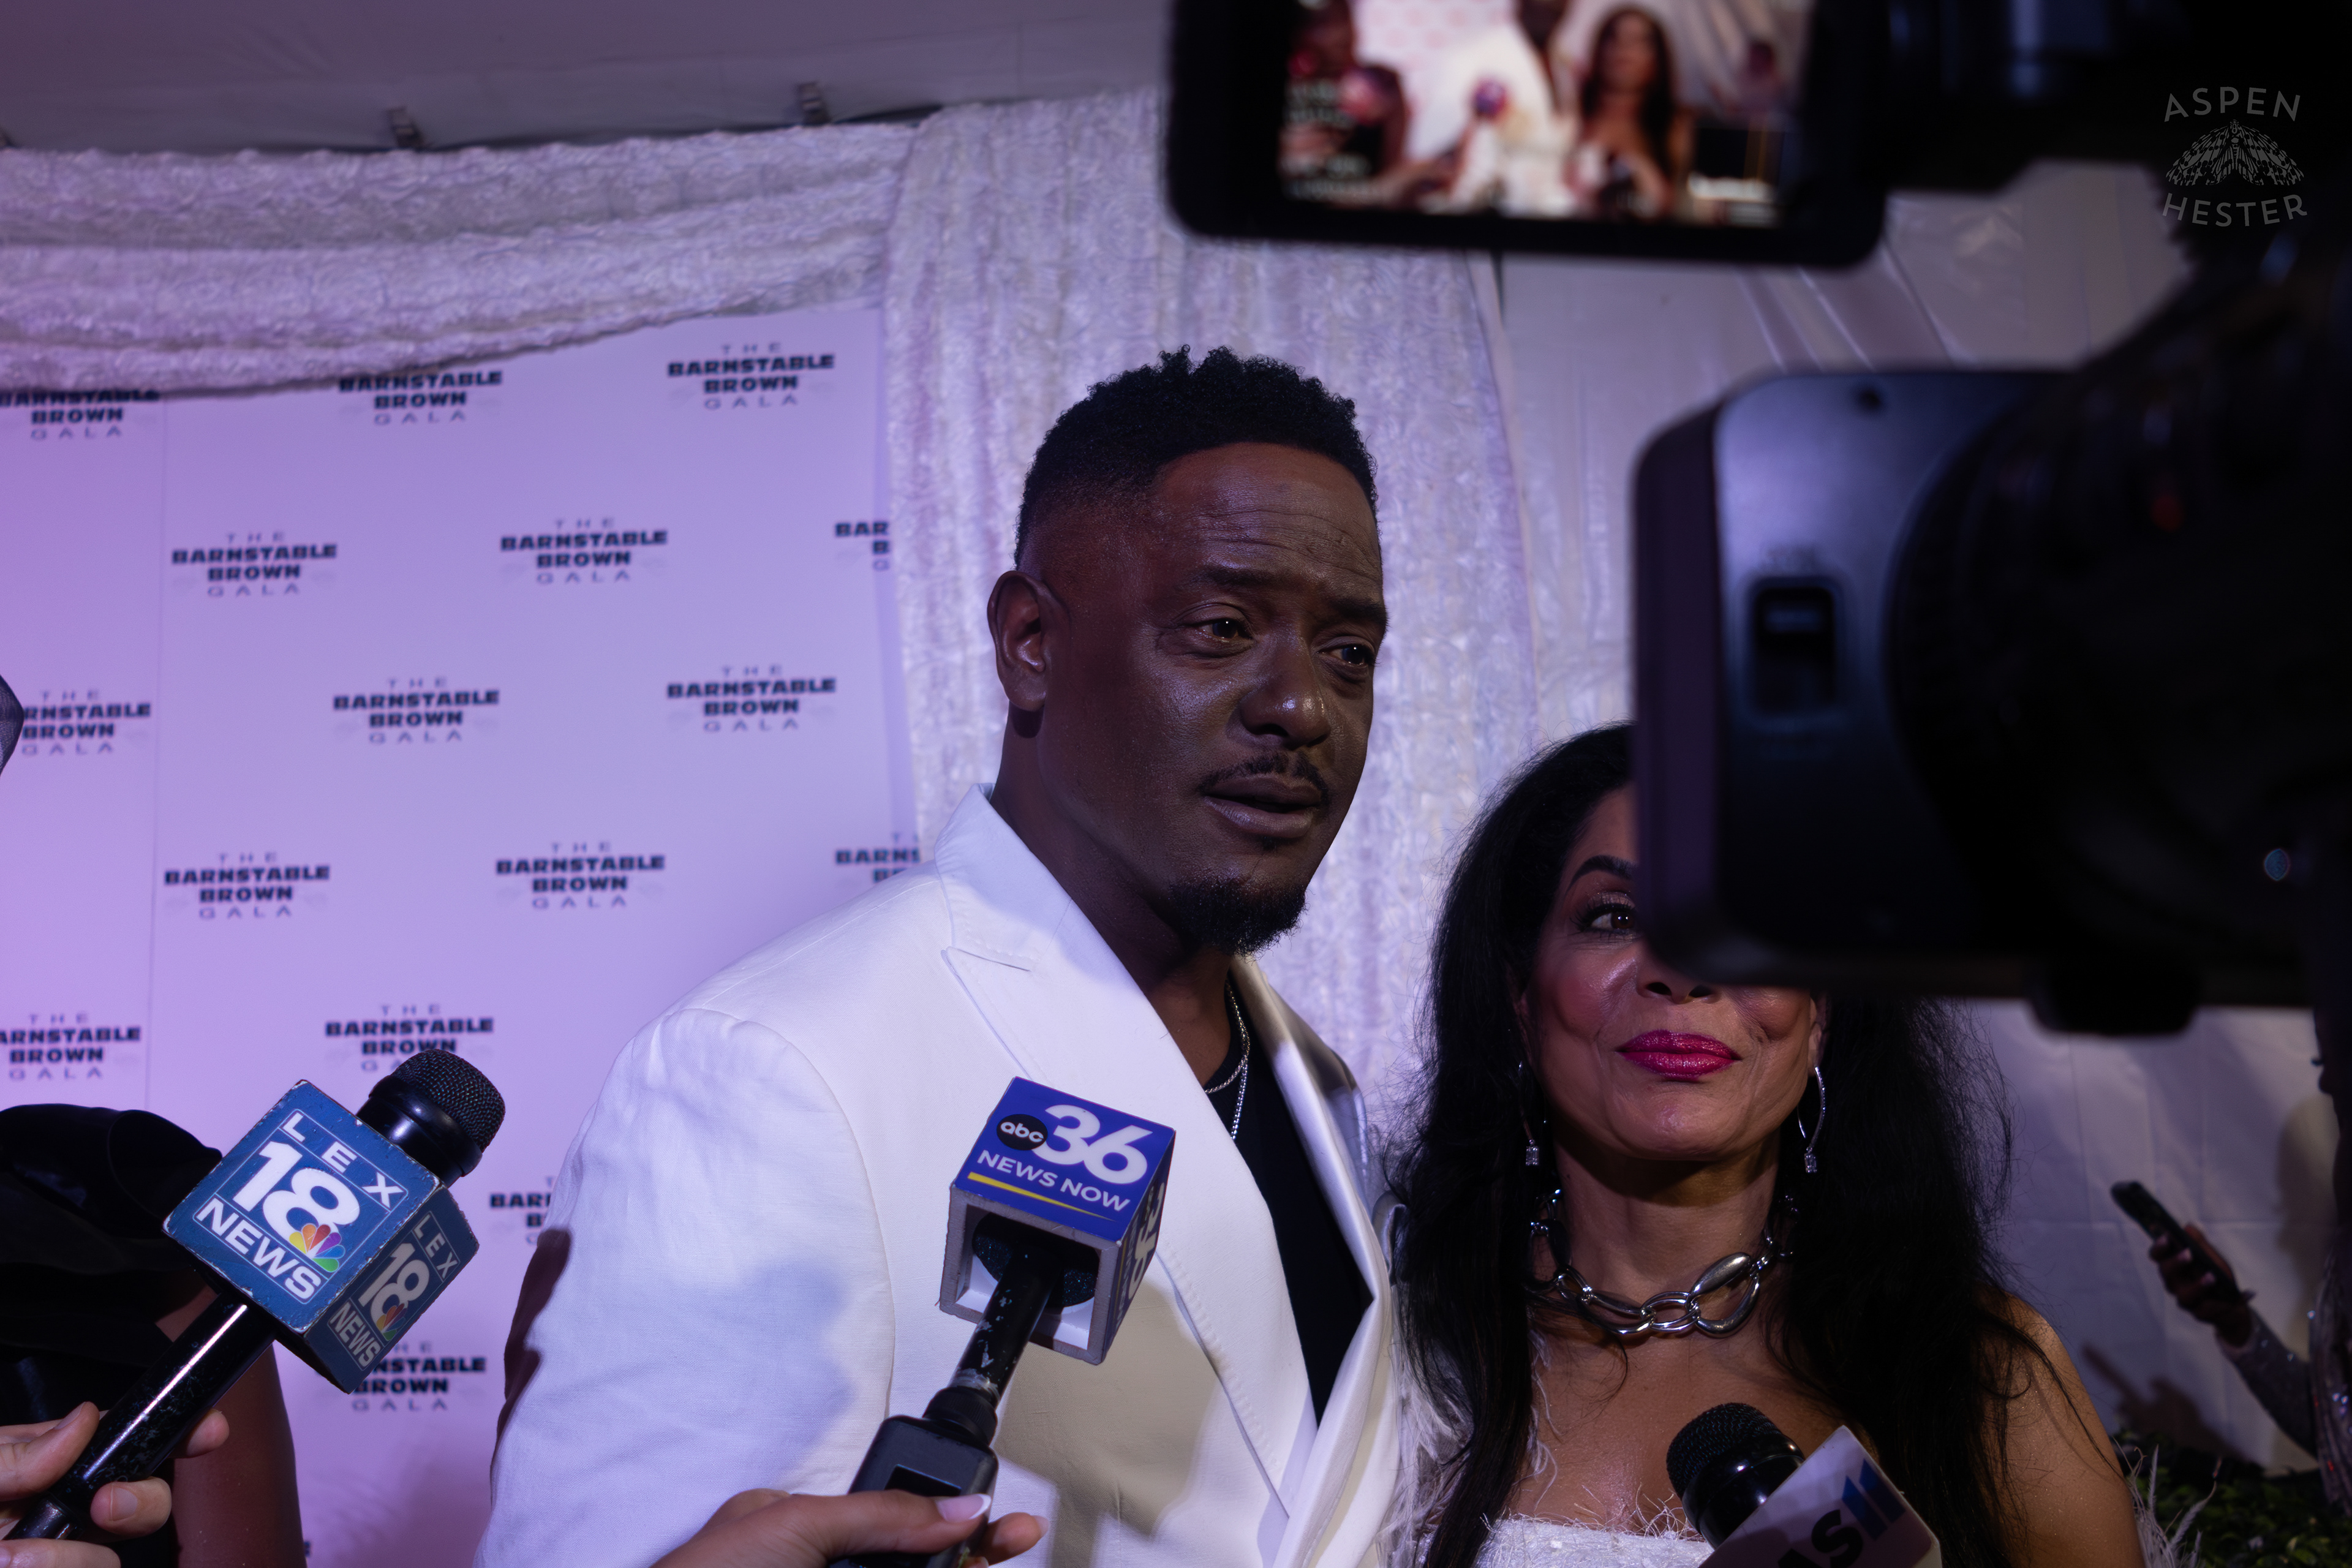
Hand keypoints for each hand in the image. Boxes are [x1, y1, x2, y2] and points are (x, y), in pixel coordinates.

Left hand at [0, 1403, 230, 1566]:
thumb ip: (15, 1452)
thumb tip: (85, 1421)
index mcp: (47, 1467)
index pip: (125, 1440)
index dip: (178, 1431)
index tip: (209, 1431)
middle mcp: (67, 1512)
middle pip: (148, 1503)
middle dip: (142, 1503)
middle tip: (105, 1508)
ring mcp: (67, 1554)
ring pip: (112, 1558)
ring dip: (68, 1558)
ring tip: (11, 1557)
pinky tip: (18, 1564)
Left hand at [653, 1489, 1043, 1567]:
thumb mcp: (798, 1526)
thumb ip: (882, 1515)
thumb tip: (957, 1509)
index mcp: (800, 1527)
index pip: (894, 1517)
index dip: (951, 1518)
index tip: (999, 1521)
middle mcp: (814, 1567)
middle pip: (911, 1562)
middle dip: (966, 1554)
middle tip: (1013, 1542)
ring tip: (985, 1562)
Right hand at [2150, 1224, 2254, 1346]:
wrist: (2232, 1305)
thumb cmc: (2216, 1277)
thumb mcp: (2211, 1258)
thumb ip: (2200, 1244)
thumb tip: (2188, 1227)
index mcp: (2174, 1267)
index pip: (2157, 1256)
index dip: (2159, 1247)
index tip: (2167, 1237)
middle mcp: (2174, 1283)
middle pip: (2166, 1273)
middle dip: (2176, 1263)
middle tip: (2189, 1254)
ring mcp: (2185, 1300)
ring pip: (2184, 1296)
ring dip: (2198, 1286)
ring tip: (2212, 1278)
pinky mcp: (2199, 1314)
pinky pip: (2207, 1311)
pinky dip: (2222, 1304)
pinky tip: (2238, 1297)